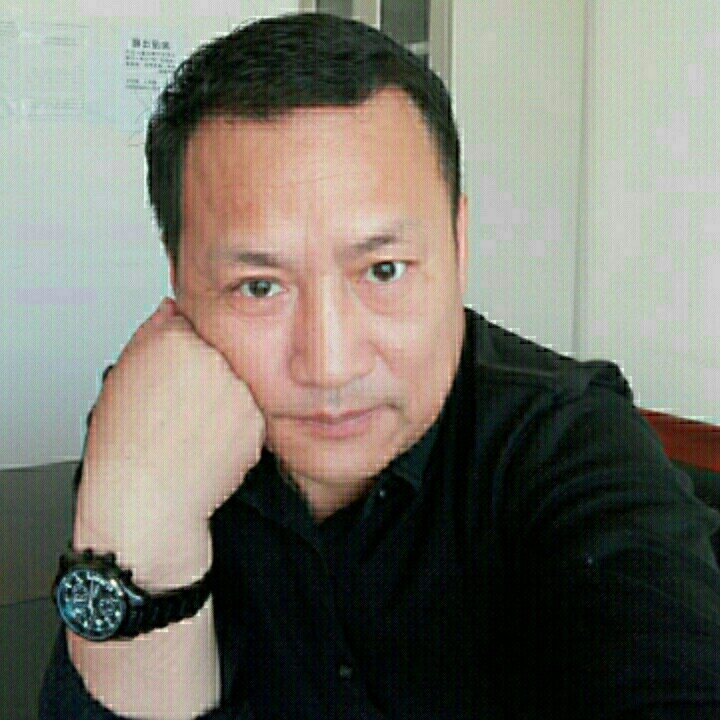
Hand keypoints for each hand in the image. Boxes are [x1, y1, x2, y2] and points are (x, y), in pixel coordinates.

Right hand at [73, 297, 264, 586]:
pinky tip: (207, 444)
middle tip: (178, 411)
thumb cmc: (125, 446)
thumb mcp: (121, 376)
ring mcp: (240, 389)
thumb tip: (172, 308)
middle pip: (217, 355)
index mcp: (175, 339)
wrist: (146, 501)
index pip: (189, 328)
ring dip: (221, 401)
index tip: (169, 381)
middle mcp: (213, 358)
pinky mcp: (257, 420)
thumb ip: (152, 330)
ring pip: (235, 384)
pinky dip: (233, 427)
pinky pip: (247, 415)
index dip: (177, 358)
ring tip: (190, 431)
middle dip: (204, 377)